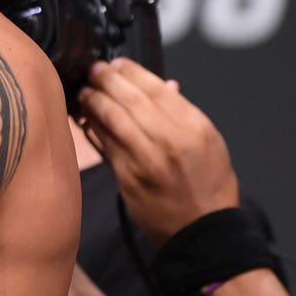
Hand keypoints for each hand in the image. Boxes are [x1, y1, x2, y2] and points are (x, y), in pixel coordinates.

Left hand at [78, 58, 238, 246]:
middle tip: (93, 70)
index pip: (156, 88)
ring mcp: (147, 159)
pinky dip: (92, 128)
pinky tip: (85, 119)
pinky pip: (104, 145)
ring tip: (84, 91)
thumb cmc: (208, 186)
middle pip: (130, 99)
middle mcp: (171, 140)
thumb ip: (183, 113)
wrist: (204, 232)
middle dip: (106, 80)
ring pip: (113, 119)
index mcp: (195, 127)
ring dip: (94, 101)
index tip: (116, 64)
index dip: (131, 72)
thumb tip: (164, 85)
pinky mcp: (128, 177)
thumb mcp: (210, 143)